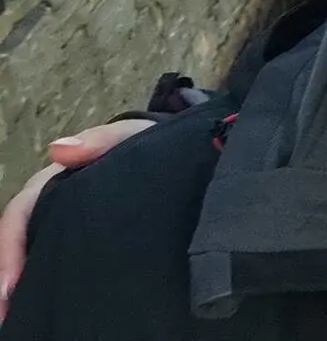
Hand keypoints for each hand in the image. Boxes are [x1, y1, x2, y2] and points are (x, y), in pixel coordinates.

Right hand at [0, 119, 154, 322]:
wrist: (181, 153)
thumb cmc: (144, 144)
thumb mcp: (128, 137)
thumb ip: (101, 140)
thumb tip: (58, 151)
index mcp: (57, 180)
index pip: (22, 211)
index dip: (11, 246)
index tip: (10, 284)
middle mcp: (56, 202)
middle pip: (23, 238)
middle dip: (9, 276)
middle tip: (5, 312)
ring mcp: (72, 221)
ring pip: (40, 251)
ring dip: (27, 283)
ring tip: (17, 318)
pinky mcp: (92, 237)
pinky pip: (64, 259)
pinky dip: (52, 280)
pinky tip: (53, 305)